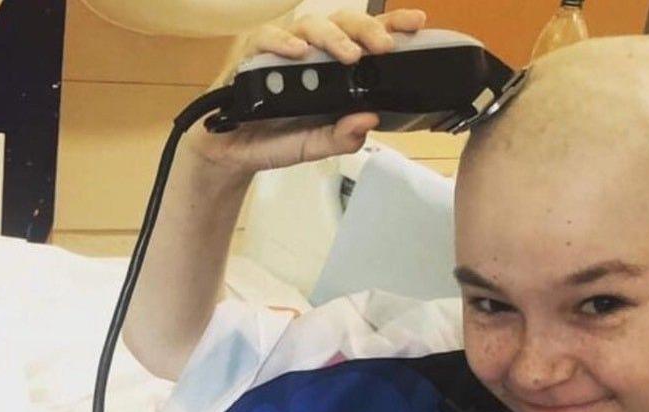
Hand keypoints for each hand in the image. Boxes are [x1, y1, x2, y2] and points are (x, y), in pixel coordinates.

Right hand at [183, 9, 426, 172]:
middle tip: (384, 47)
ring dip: (332, 37)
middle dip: (367, 29)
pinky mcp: (253, 55)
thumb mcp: (318, 146)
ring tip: (349, 56)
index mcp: (335, 70)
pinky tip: (298, 51)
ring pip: (310, 24)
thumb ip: (344, 137)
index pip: (367, 39)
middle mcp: (312, 54)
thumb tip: (369, 119)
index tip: (416, 24)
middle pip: (343, 23)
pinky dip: (282, 41)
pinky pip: (267, 38)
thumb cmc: (276, 139)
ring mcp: (283, 51)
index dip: (391, 26)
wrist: (232, 151)